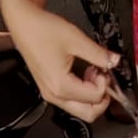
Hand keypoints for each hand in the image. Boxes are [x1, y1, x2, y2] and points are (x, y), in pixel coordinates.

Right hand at [3, 0, 116, 120]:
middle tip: (103, 78)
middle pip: (88, 114)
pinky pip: (71, 101)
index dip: (105, 83)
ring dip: (91, 95)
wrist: (23, 23)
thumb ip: (98, 54)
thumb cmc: (42, 30)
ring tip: (91, 73)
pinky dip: (82, 93)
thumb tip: (114, 61)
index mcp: (61, 85)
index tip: (104, 68)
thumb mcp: (76, 39)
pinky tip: (83, 75)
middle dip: (101, 98)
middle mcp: (54, 95)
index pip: (95, 97)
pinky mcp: (49, 90)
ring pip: (80, 110)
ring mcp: (50, 94)